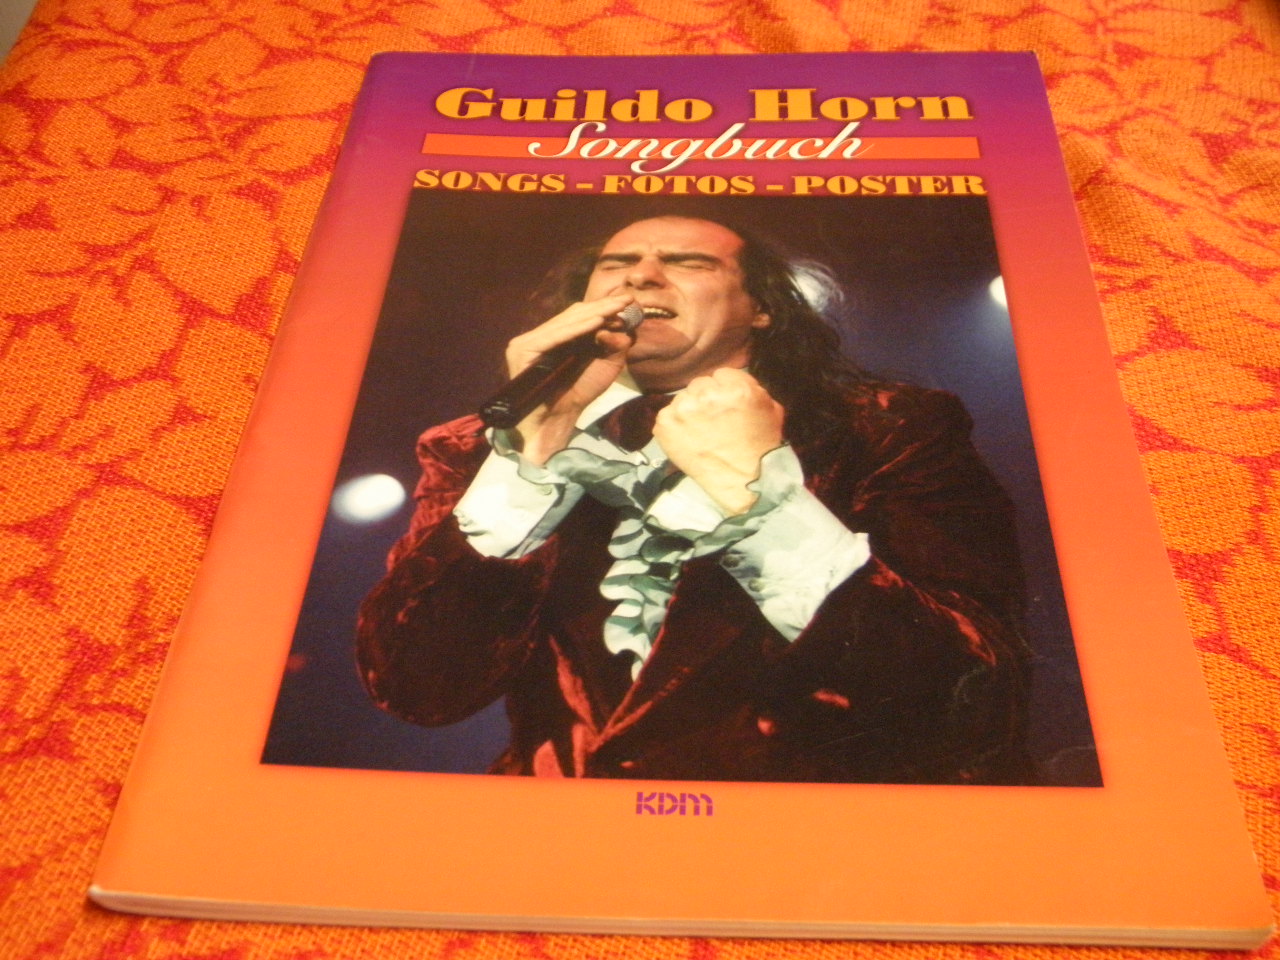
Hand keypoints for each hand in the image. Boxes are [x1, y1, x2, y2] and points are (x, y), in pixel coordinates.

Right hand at [505, 294, 635, 463]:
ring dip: (593, 314)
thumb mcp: (605, 365)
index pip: (580, 316)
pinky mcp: (523, 350)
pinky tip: (597, 321)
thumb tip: (622, 325)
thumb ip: (615, 344)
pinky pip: (554, 336)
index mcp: (555, 337)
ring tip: (616, 308)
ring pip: (566, 322)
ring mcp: (528, 341)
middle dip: (603, 307)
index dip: (604, 307)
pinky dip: (577, 329)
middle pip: (573, 315)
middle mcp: (539, 336)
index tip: (629, 301)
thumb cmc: (580, 393)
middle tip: (627, 299)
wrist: (557, 421)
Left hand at [652, 368, 784, 514]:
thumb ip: (752, 387)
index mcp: (736, 388)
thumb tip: (731, 380)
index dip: (725, 390)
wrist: (744, 482)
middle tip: (713, 421)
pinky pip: (667, 415)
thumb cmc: (761, 447)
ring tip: (701, 432)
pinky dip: (675, 426)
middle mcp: (707, 395)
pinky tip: (689, 439)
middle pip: (700, 384)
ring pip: (683, 398)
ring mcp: (683, 410)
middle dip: (706, 399)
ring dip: (690, 411)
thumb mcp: (771, 409)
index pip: (721, 374)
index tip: (726, 406)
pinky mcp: (665, 425)